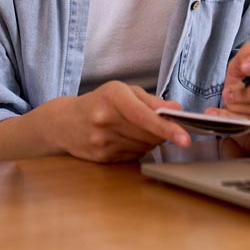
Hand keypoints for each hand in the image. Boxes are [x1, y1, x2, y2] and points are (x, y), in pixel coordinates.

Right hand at [54, 81, 190, 162]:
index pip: (144, 116)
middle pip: (148, 134)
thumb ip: (151, 100)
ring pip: (143, 147)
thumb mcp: (123, 91)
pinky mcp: (102, 157)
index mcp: (112, 97)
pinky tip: (127, 139)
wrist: (64, 122)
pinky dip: (138, 149)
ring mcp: (102, 141)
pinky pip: (134, 156)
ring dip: (150, 141)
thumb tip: (176, 108)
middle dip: (162, 133)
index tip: (185, 138)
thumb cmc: (99, 102)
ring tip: (138, 129)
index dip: (166, 128)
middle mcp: (105, 119)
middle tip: (165, 126)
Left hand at [206, 43, 249, 154]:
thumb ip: (247, 55)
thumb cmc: (249, 88)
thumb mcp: (242, 67)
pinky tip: (232, 117)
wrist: (247, 118)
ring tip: (230, 104)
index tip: (244, 67)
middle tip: (228, 93)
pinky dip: (244, 121)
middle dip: (249, 91)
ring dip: (244, 106)